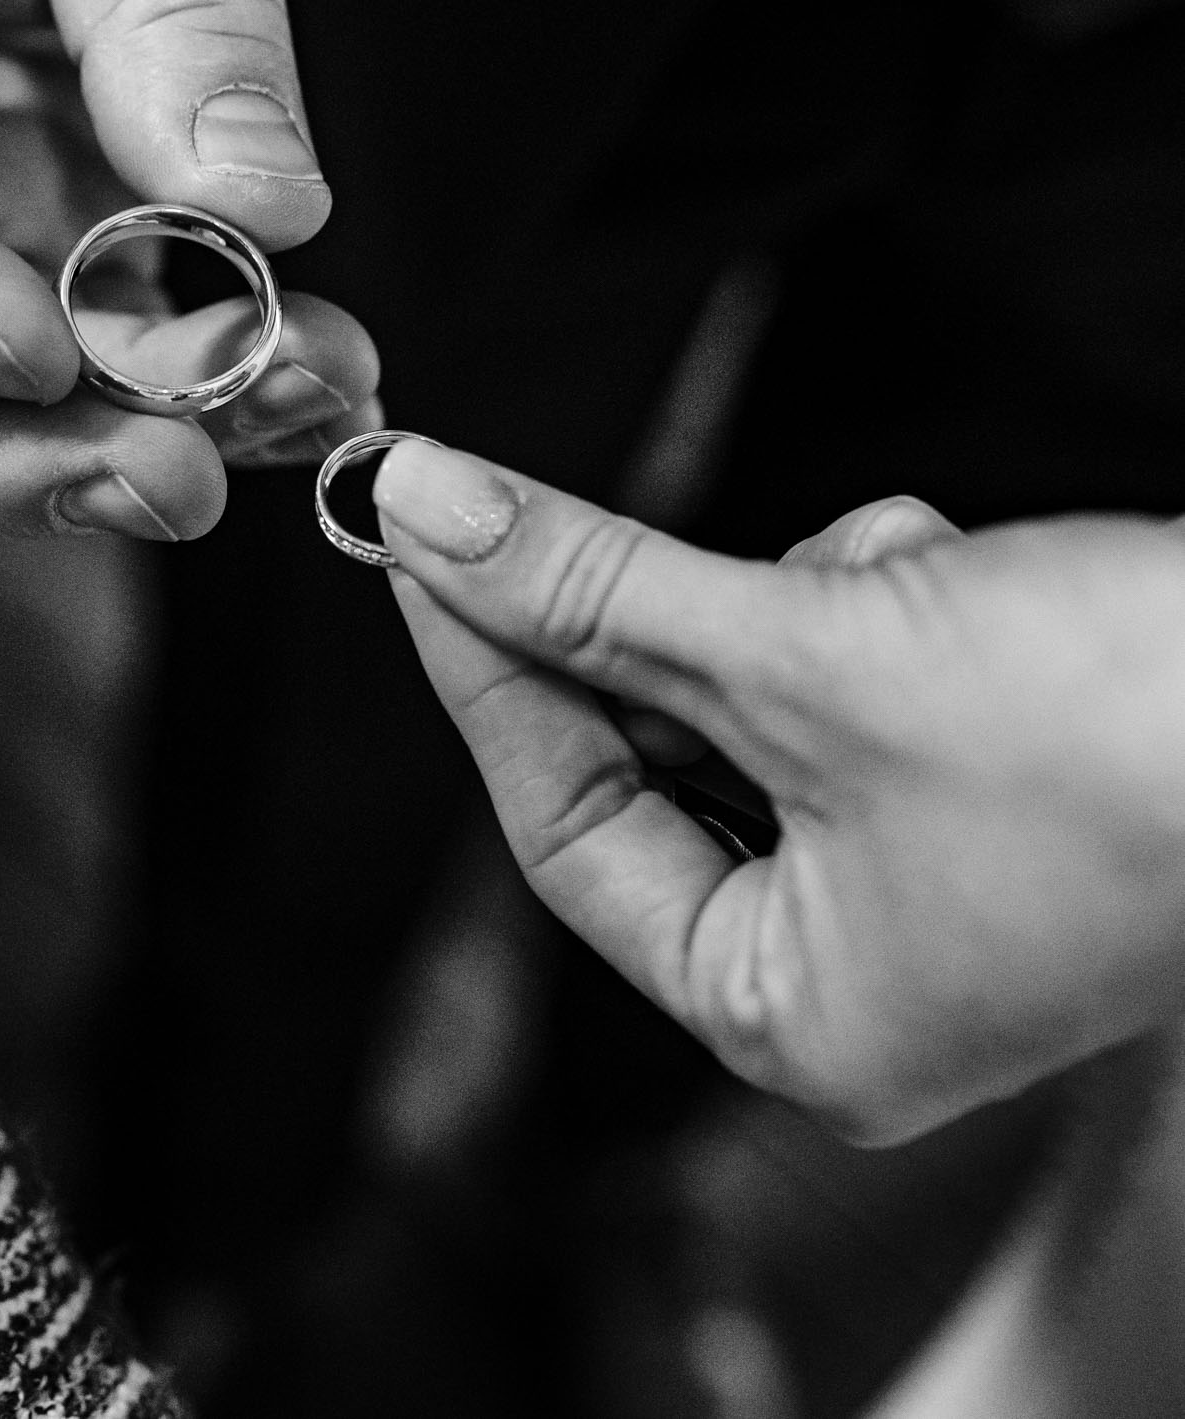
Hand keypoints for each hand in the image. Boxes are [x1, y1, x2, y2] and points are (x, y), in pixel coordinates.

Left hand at [371, 439, 1184, 1143]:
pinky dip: (866, 608)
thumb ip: (599, 584)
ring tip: (876, 574)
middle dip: (642, 634)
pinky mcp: (984, 795)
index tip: (418, 552)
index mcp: (793, 1015)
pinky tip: (942, 576)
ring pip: (752, 710)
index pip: (561, 833)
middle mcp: (855, 977)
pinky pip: (850, 687)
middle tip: (536, 521)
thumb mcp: (809, 647)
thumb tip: (431, 516)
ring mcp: (929, 890)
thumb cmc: (1136, 740)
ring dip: (777, 610)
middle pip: (651, 771)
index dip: (483, 677)